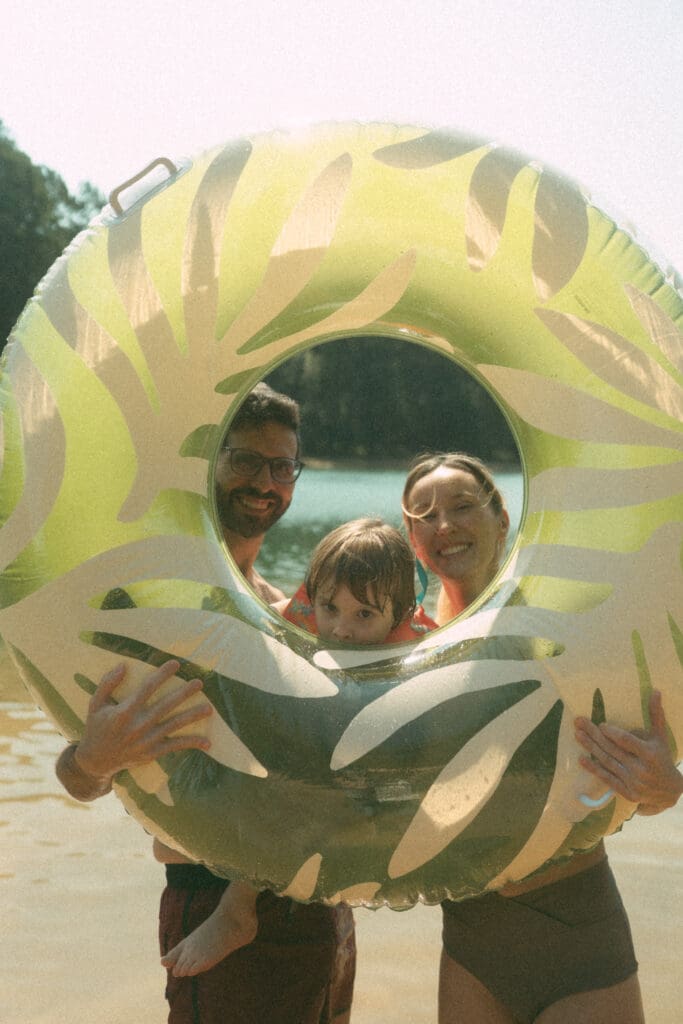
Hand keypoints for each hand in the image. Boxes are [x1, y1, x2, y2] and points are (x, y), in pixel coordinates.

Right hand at [73, 660, 211, 783]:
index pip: (147, 689)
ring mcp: (146, 740)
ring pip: (174, 725)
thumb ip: (107, 684)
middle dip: (184, 693)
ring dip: (192, 716)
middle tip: (199, 682)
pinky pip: (175, 747)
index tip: (176, 664)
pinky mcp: (152, 753)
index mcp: (124, 712)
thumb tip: (123, 666)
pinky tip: (207, 743)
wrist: (96, 761)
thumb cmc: (96, 728)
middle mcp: (137, 726)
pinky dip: (191, 744)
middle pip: (165, 705)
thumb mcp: (95, 704)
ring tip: (209, 708)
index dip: (162, 675)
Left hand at [575, 691, 682, 814]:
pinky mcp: (627, 793)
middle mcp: (641, 769)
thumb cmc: (662, 758)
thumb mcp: (661, 737)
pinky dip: (594, 769)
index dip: (614, 734)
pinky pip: (607, 779)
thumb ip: (656, 715)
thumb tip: (655, 691)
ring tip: (577, 735)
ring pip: (608, 762)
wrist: (669, 792)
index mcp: (650, 754)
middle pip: (613, 750)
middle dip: (594, 735)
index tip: (601, 725)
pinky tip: (581, 758)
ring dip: (590, 748)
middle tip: (578, 722)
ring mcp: (633, 782)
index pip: (627, 742)